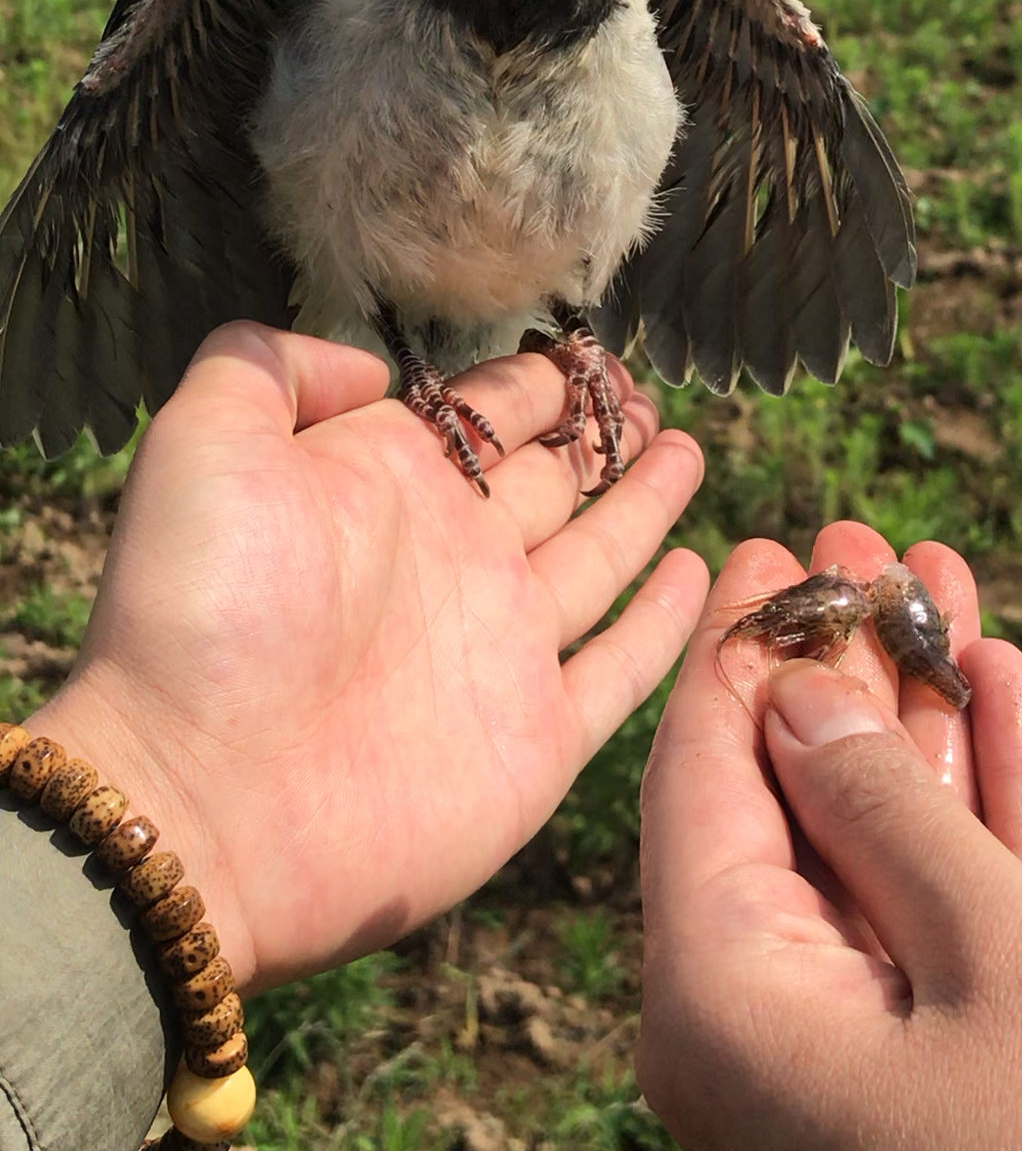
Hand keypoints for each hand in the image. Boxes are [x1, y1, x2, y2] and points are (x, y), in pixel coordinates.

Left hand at [30, 324, 707, 993]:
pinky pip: (620, 669)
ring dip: (643, 506)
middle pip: (550, 480)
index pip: (485, 413)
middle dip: (601, 437)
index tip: (588, 351)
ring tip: (687, 452)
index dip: (539, 381)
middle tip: (652, 402)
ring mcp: (499, 652)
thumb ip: (271, 365)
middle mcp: (452, 560)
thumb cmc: (197, 615)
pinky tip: (695, 572)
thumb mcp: (204, 441)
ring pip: (598, 560)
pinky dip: (662, 624)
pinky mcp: (536, 739)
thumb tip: (371, 367)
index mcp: (387, 484)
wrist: (200, 800)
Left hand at [637, 520, 1021, 1150]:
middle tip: (867, 548)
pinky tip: (995, 699)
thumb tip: (793, 705)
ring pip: (872, 851)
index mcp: (718, 1001)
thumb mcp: (995, 963)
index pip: (701, 780)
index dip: (737, 652)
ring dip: (915, 724)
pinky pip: (929, 924)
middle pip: (785, 801)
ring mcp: (837, 1063)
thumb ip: (886, 816)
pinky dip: (968, 819)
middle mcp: (751, 1029)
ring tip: (942, 587)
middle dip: (839, 671)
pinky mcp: (917, 1088)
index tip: (765, 550)